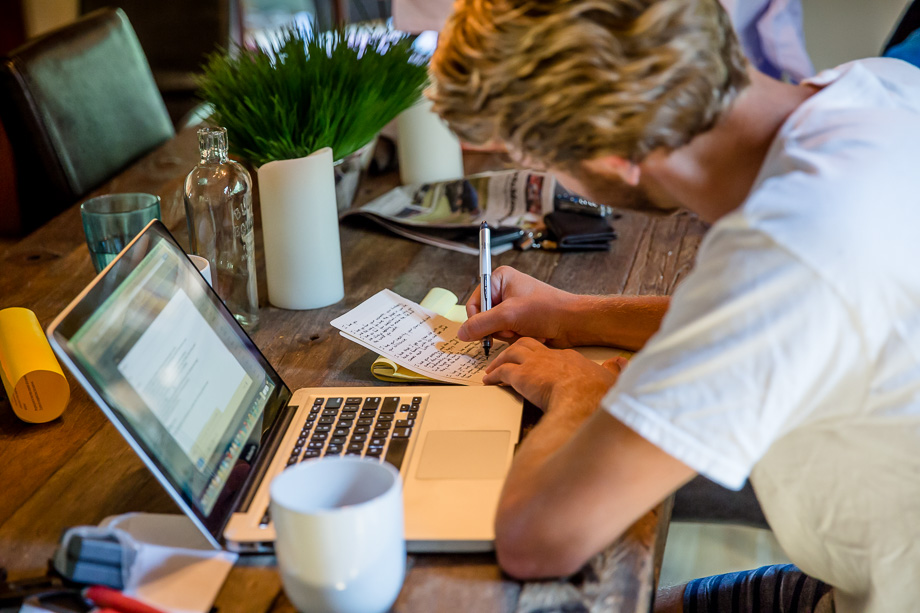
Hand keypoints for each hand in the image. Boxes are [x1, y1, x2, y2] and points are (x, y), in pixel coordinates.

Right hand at [459, 266, 579, 346]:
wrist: (572, 323)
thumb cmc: (546, 310)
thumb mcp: (509, 315)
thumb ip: (481, 324)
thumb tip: (461, 333)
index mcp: (499, 279)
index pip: (474, 302)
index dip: (478, 319)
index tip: (488, 329)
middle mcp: (504, 291)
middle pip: (483, 318)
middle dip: (498, 329)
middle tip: (512, 329)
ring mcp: (512, 307)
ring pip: (495, 329)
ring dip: (509, 335)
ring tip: (525, 330)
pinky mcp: (520, 320)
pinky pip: (507, 334)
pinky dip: (516, 338)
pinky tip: (530, 333)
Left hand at [484, 337, 627, 412]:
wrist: (583, 398)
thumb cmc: (596, 392)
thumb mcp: (611, 377)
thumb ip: (614, 369)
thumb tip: (620, 363)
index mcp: (569, 358)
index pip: (552, 352)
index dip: (543, 357)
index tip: (539, 363)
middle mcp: (550, 356)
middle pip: (528, 344)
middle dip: (517, 350)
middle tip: (509, 357)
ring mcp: (535, 364)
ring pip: (512, 353)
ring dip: (501, 360)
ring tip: (494, 368)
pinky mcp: (522, 376)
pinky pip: (503, 372)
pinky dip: (494, 375)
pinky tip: (490, 381)